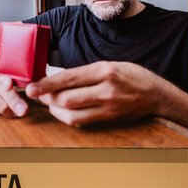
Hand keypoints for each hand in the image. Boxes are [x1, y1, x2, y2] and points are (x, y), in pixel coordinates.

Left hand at [25, 61, 187, 126]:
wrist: (155, 94)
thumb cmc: (129, 76)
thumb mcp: (107, 65)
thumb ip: (83, 73)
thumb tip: (55, 78)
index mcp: (103, 70)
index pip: (68, 78)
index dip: (46, 84)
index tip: (31, 87)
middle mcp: (105, 89)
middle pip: (66, 98)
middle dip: (47, 98)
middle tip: (37, 94)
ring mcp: (107, 106)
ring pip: (71, 113)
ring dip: (55, 110)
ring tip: (49, 102)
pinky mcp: (108, 119)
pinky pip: (81, 121)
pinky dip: (67, 117)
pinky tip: (63, 111)